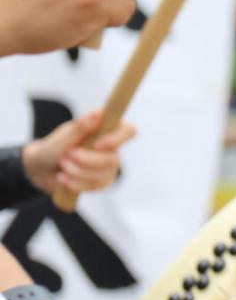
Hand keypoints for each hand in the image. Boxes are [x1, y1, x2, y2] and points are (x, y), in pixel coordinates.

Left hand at [21, 111, 135, 195]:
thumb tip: (99, 113)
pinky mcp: (102, 182)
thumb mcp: (64, 136)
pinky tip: (63, 178)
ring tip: (62, 165)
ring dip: (76, 171)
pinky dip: (75, 183)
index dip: (117, 139)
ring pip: (101, 175)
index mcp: (106, 130)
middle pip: (113, 159)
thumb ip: (81, 127)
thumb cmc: (53, 148)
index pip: (129, 131)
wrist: (42, 168)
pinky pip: (94, 187)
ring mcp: (109, 167)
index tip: (97, 144)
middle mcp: (112, 148)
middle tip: (67, 155)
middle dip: (86, 160)